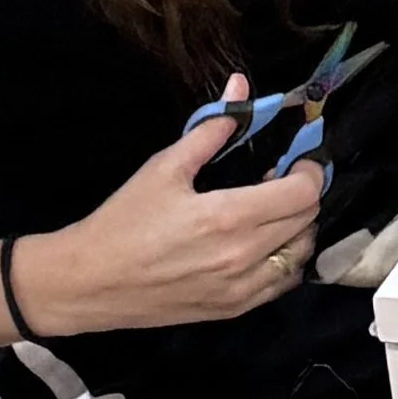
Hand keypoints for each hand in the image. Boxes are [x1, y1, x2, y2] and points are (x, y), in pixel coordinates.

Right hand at [16, 78, 325, 334]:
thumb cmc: (123, 221)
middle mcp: (244, 257)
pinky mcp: (232, 310)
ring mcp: (241, 290)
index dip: (309, 170)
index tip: (296, 157)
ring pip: (300, 254)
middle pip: (307, 221)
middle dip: (303, 193)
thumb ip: (212, 128)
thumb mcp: (164, 167)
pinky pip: (282, 284)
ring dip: (298, 228)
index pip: (303, 193)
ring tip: (271, 211)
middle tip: (279, 178)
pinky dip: (285, 260)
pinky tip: (264, 244)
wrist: (88, 282)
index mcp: (230, 217)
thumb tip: (240, 87)